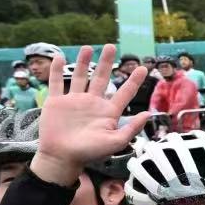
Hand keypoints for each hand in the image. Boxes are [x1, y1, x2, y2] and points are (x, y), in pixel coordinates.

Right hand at [29, 46, 147, 184]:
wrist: (62, 158)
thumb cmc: (90, 153)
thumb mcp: (115, 142)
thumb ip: (132, 128)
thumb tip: (148, 114)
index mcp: (108, 112)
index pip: (125, 93)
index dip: (134, 81)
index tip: (144, 67)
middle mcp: (92, 103)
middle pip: (101, 78)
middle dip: (106, 62)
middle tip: (111, 46)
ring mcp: (74, 101)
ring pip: (80, 77)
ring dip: (84, 62)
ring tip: (89, 47)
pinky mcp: (56, 102)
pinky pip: (56, 83)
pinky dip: (57, 71)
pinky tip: (60, 58)